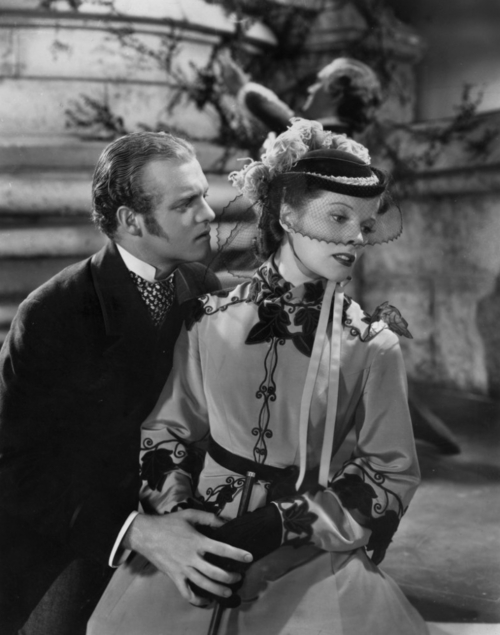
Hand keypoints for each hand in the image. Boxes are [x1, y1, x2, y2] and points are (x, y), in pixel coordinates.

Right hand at [123, 510, 252, 606]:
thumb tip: (226, 521)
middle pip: (215, 572)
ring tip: (229, 591)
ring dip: (218, 590)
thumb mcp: (190, 514)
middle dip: (230, 577)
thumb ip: (209, 517)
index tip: (249, 557)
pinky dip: (197, 599)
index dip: (237, 553)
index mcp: (197, 541)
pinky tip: (206, 600)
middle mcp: (191, 557)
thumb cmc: (169, 523)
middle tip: (239, 577)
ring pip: (203, 584)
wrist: (146, 534)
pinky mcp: (174, 577)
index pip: (221, 549)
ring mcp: (183, 569)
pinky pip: (186, 593)